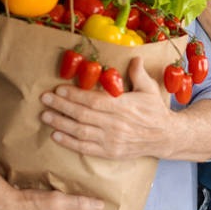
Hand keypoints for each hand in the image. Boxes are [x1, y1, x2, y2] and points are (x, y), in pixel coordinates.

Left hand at [40, 57, 178, 158]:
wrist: (166, 137)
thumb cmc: (155, 111)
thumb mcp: (150, 89)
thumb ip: (139, 73)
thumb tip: (135, 57)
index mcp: (123, 107)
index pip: (93, 100)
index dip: (74, 95)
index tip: (58, 89)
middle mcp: (115, 124)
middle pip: (82, 115)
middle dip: (61, 107)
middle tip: (44, 99)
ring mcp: (112, 140)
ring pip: (80, 132)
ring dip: (60, 124)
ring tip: (45, 116)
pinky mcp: (110, 152)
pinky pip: (85, 148)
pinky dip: (69, 142)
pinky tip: (56, 135)